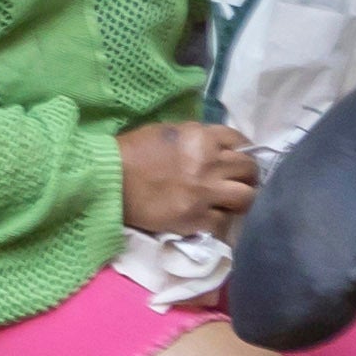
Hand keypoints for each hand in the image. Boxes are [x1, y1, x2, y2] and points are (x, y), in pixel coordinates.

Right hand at [119, 119, 257, 236]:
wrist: (106, 180)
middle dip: (247, 176)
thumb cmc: (131, 152)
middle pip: (249, 170)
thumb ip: (197, 139)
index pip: (241, 142)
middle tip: (238, 182)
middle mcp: (209, 163)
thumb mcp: (168, 132)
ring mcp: (204, 193)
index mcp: (202, 137)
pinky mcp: (193, 218)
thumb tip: (217, 149)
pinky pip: (223, 223)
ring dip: (242, 200)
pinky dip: (221, 222)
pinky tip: (212, 220)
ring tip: (231, 203)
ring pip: (247, 197)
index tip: (237, 160)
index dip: (243, 152)